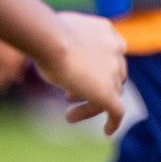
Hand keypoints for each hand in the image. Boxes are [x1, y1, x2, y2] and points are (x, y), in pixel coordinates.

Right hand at [32, 13, 127, 135]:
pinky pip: (117, 111)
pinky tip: (107, 132)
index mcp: (106, 32)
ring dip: (90, 105)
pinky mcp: (108, 92)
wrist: (52, 40)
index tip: (75, 76)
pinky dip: (114, 122)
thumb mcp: (55, 29)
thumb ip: (61, 36)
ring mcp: (114, 71)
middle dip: (92, 85)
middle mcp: (116, 49)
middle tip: (69, 96)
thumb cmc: (46, 33)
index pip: (109, 54)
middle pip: (111, 75)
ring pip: (110, 94)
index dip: (95, 67)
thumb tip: (43, 36)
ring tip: (69, 115)